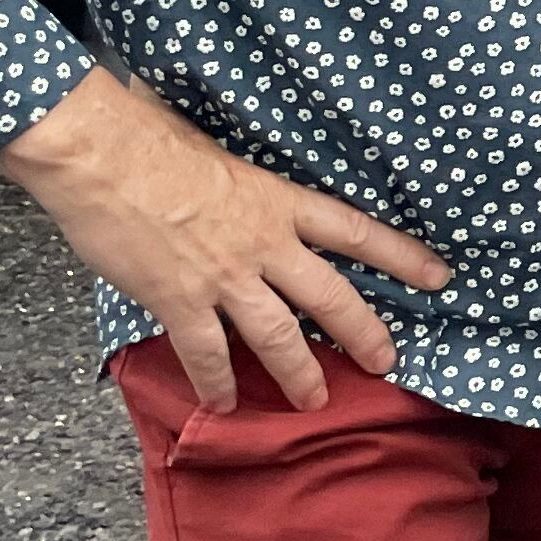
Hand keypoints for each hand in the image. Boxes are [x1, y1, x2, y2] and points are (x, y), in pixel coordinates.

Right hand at [0, 68, 441, 411]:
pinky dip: (215, 381)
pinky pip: (206, 353)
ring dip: (300, 373)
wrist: (101, 153)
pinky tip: (222, 403)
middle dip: (363, 334)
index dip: (401, 255)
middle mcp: (264, 243)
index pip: (356, 231)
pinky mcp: (178, 300)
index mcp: (278, 201)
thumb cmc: (151, 136)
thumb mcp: (220, 148)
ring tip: (315, 400)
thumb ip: (241, 179)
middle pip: (331, 297)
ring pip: (278, 336)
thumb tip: (238, 180)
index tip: (439, 276)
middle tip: (387, 362)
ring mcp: (224, 276)